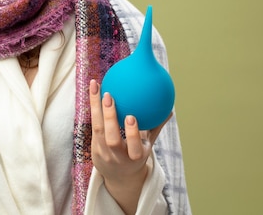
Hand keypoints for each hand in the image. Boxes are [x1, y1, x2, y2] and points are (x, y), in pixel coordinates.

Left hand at [89, 79, 170, 213]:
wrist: (118, 176)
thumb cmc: (136, 155)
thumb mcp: (147, 146)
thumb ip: (155, 128)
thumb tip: (170, 110)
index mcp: (135, 157)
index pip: (133, 148)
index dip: (131, 134)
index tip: (131, 117)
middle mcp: (117, 156)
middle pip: (111, 139)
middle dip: (109, 118)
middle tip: (109, 96)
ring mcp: (103, 152)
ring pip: (97, 128)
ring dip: (96, 106)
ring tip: (96, 86)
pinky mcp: (93, 146)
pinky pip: (92, 124)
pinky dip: (92, 107)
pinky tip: (93, 88)